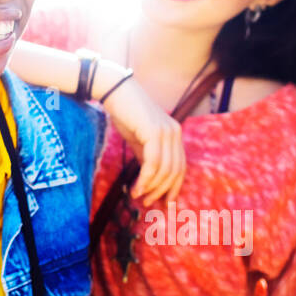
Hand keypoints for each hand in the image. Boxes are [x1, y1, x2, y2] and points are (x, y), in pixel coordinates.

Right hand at [100, 71, 184, 205]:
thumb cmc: (125, 113)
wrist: (114, 91)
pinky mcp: (155, 133)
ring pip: (165, 170)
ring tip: (138, 196)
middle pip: (175, 171)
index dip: (174, 188)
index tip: (165, 204)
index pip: (180, 167)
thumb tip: (149, 181)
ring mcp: (167, 132)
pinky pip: (153, 164)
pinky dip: (145, 180)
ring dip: (151, 188)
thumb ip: (147, 157)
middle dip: (162, 191)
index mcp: (175, 134)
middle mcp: (175, 133)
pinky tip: (136, 188)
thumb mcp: (139, 139)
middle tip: (148, 203)